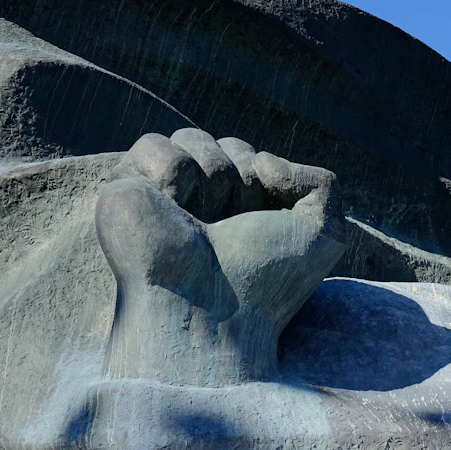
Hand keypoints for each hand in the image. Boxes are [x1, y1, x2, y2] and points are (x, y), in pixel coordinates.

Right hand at [95, 129, 346, 385]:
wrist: (210, 313)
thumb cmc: (267, 280)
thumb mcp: (325, 233)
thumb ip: (322, 181)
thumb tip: (263, 160)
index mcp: (239, 215)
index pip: (253, 156)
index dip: (264, 179)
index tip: (261, 224)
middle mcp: (198, 207)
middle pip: (226, 144)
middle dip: (238, 176)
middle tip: (230, 226)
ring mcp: (161, 199)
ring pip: (190, 137)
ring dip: (209, 173)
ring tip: (201, 221)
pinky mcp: (125, 192)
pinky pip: (153, 143)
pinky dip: (170, 170)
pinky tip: (171, 207)